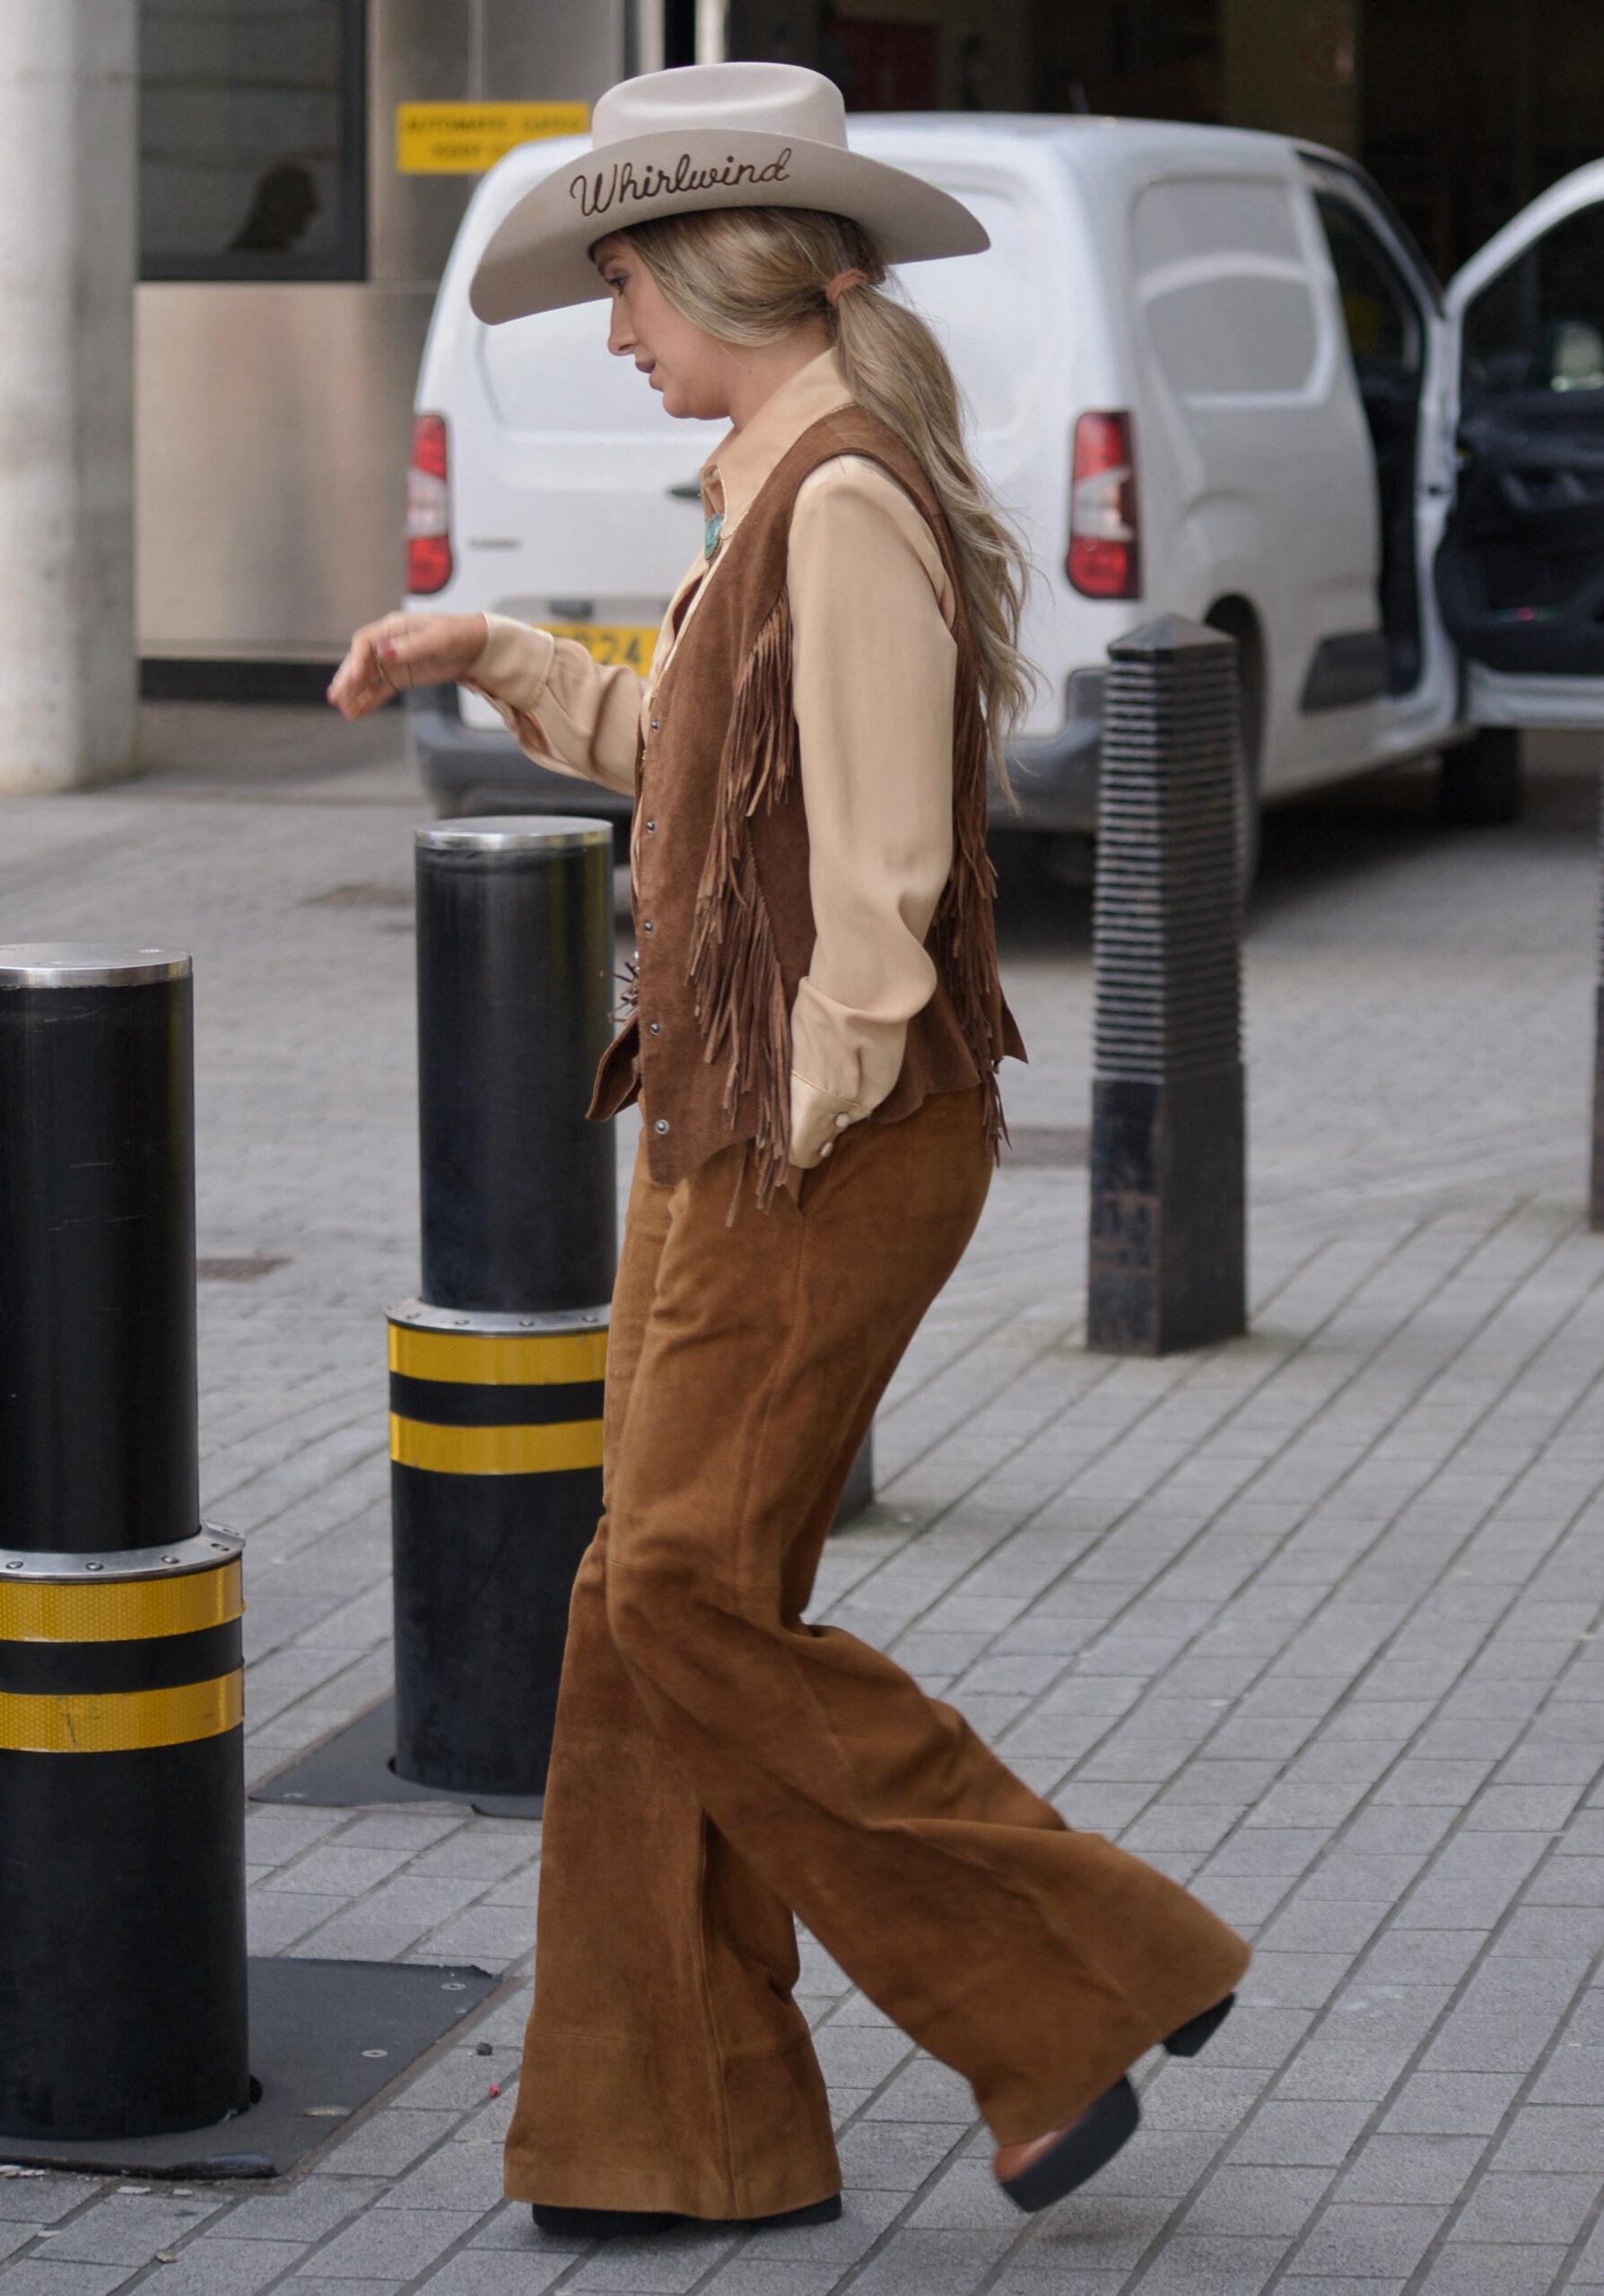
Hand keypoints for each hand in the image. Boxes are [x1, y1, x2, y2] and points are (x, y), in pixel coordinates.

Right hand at [326, 610, 488, 719]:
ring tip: (342, 709)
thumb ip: (411, 647)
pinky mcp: (401, 677)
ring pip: (368, 678)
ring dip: (355, 693)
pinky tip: (356, 712)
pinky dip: (369, 700)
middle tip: (336, 697)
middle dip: (348, 679)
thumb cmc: (457, 634)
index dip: (357, 660)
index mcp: (394, 628)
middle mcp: (389, 644)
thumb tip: (385, 653)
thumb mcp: (437, 638)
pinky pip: (381, 690)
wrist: (475, 646)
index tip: (355, 678)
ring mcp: (394, 662)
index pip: (365, 642)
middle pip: (362, 662)